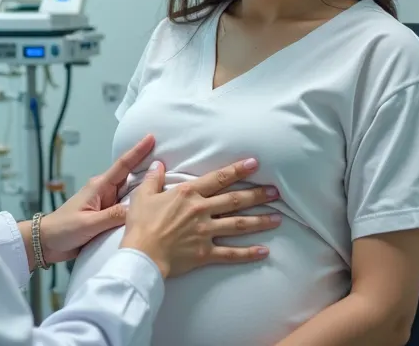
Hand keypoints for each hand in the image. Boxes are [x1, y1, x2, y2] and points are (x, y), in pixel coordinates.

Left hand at [38, 135, 156, 263]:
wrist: (47, 243)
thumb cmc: (63, 229)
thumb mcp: (89, 224)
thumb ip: (112, 216)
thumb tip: (138, 209)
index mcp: (99, 187)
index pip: (123, 165)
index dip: (137, 151)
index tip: (151, 137)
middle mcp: (105, 192)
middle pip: (130, 175)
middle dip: (147, 165)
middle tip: (169, 158)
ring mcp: (106, 203)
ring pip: (130, 192)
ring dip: (145, 186)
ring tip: (166, 180)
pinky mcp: (106, 216)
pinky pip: (126, 206)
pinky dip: (139, 203)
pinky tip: (150, 205)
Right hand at [120, 158, 281, 277]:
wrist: (142, 254)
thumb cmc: (140, 225)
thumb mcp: (142, 196)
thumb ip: (153, 178)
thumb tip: (158, 163)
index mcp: (188, 194)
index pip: (218, 178)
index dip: (237, 170)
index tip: (255, 164)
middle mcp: (202, 210)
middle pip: (235, 200)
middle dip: (257, 195)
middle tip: (276, 192)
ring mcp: (206, 232)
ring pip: (239, 224)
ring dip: (260, 221)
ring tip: (278, 218)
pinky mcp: (206, 253)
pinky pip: (231, 253)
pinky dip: (248, 253)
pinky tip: (264, 251)